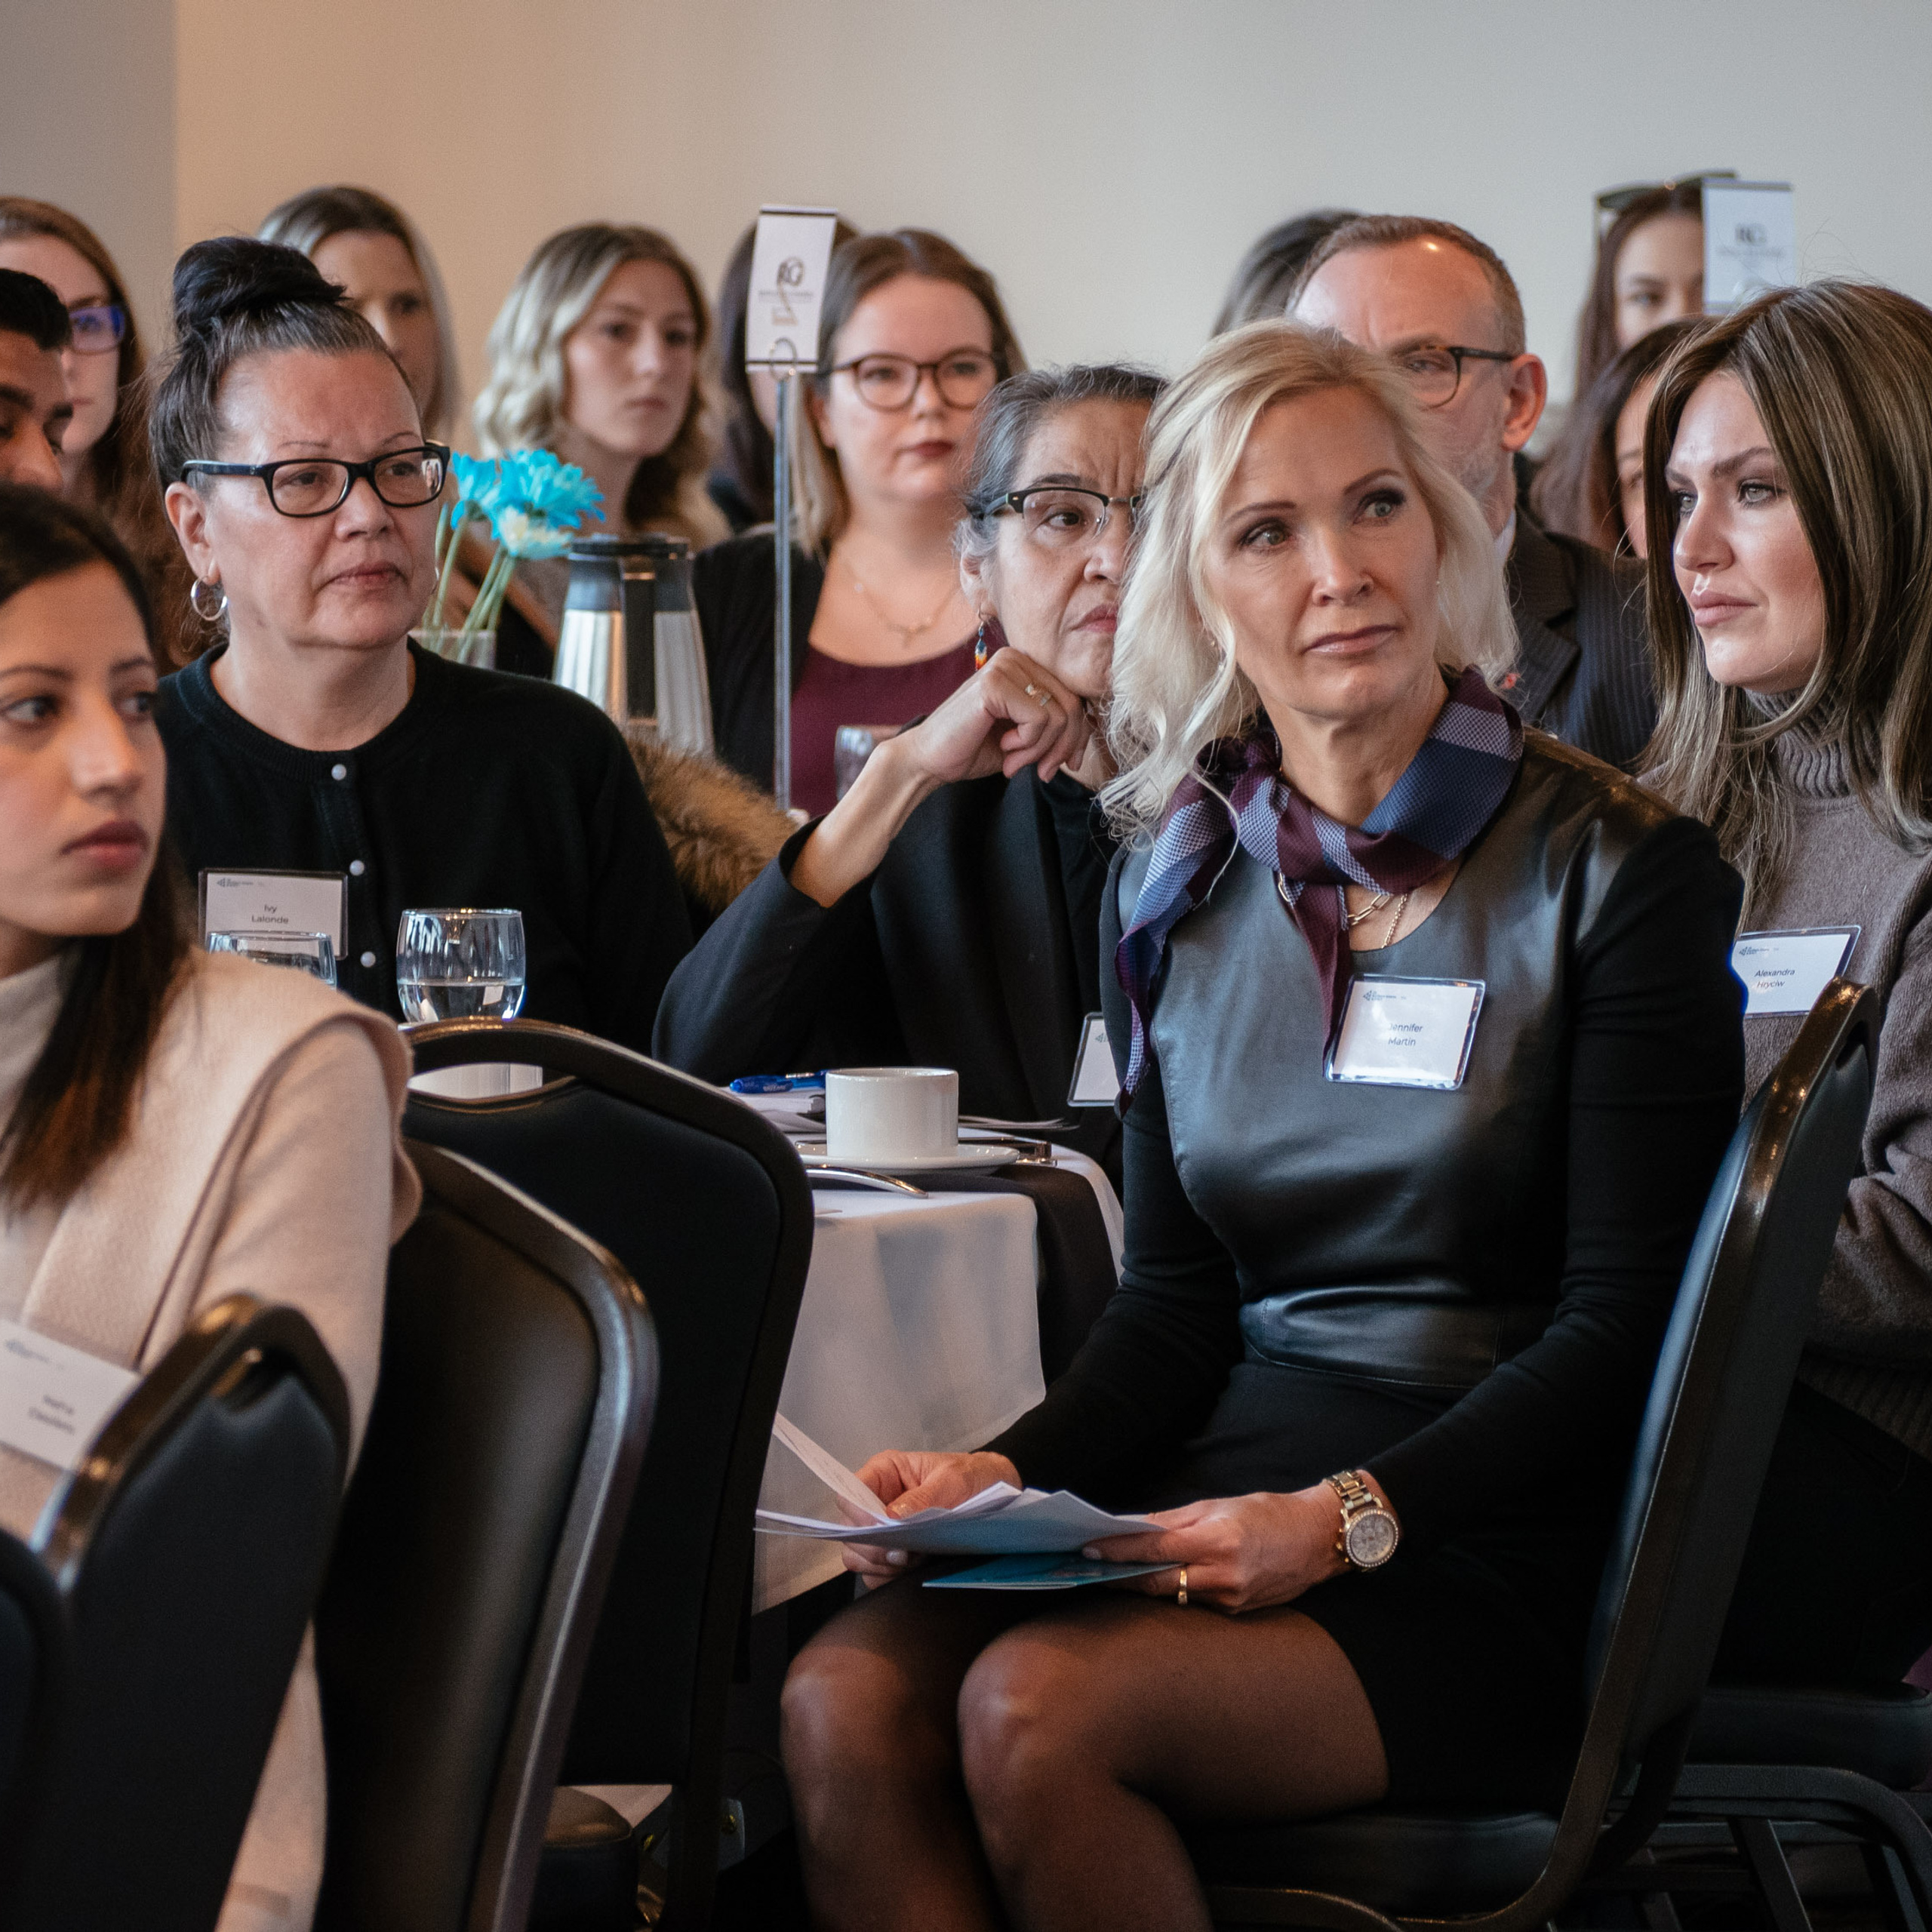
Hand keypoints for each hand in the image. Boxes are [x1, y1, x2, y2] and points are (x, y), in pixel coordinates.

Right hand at [840, 1449, 1020, 1586]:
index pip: (849, 1492)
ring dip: (880, 1564)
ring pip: (857, 1555)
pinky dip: (888, 1577)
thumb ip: (923, 1497)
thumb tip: (891, 1518)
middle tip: (903, 1554)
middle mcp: (877, 1501)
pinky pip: (875, 1573)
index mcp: (885, 1472)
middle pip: (849, 1530)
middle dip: (872, 1547)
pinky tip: (912, 1571)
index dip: (856, 1514)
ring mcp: (883, 1530)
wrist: (996, 1494)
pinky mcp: (894, 1553)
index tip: (879, 1530)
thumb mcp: (954, 1480)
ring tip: (911, 1561)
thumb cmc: (974, 1477)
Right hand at [898, 646, 1091, 788]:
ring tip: (1015, 760)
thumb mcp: (1026, 737)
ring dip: (1041, 750)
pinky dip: (1027, 745)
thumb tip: (1091, 732)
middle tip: (1043, 771)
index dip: (1078, 736)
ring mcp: (1004, 666)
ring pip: (1059, 715)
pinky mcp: (994, 683)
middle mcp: (1016, 658)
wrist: (929, 759)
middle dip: (1062, 747)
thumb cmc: (974, 748)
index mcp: (1025, 665)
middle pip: (1072, 705)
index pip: (1074, 697)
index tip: (1065, 764)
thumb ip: (1055, 728)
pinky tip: (1004, 747)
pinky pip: (1040, 720)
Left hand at [1083, 1477, 1395, 1613]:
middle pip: (1156, 1581)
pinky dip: (1171, 1592)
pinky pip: (1194, 1603)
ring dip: (1140, 1586)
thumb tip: (1132, 1528)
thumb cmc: (1267, 1513)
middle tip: (1086, 1568)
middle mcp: (1223, 1576)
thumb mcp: (1218, 1505)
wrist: (1319, 1539)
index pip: (1154, 1550)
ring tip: (1108, 1576)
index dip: (1118, 1551)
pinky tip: (1151, 1584)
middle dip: (1119, 1576)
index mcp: (1217, 1541)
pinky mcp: (1237, 1613)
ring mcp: (1231, 1600)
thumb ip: (1173, 1521)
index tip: (1087, 1548)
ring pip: (1172, 1595)